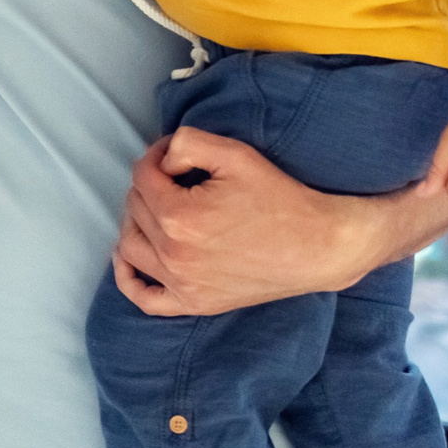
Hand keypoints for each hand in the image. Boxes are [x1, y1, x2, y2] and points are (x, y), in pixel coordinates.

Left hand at [112, 127, 387, 314]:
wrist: (319, 247)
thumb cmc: (281, 198)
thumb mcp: (235, 154)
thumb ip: (186, 144)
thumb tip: (162, 160)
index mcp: (180, 216)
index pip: (142, 175)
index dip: (156, 156)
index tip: (176, 155)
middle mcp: (174, 254)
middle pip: (135, 207)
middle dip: (150, 183)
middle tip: (176, 175)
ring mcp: (183, 284)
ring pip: (130, 246)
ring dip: (136, 220)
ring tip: (158, 207)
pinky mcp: (195, 303)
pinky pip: (144, 298)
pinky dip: (128, 277)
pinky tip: (130, 257)